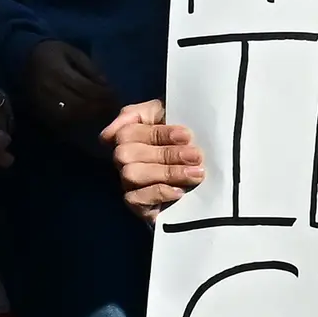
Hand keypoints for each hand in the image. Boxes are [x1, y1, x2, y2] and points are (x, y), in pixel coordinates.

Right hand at [23, 38, 122, 135]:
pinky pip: (60, 119)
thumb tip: (106, 84)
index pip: (85, 87)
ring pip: (70, 114)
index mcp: (58, 71)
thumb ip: (90, 68)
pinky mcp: (39, 109)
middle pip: (79, 104)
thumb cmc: (54, 52)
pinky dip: (76, 120)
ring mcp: (43, 101)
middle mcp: (49, 88)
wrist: (25, 58)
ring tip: (102, 114)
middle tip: (112, 108)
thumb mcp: (73, 52)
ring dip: (89, 116)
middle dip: (98, 107)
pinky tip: (86, 117)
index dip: (103, 94)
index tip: (116, 96)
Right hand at [104, 99, 208, 218]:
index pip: (128, 132)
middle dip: (165, 153)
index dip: (158, 133)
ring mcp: (128, 182)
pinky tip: (179, 191)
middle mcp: (123, 158)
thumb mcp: (168, 113)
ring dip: (166, 172)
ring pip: (131, 174)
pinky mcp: (137, 205)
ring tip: (195, 172)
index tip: (187, 135)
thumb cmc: (185, 137)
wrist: (207, 168)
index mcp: (129, 135)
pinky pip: (135, 200)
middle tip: (196, 155)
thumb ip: (145, 111)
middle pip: (126, 153)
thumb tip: (110, 134)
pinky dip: (158, 193)